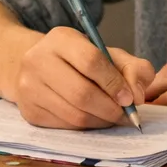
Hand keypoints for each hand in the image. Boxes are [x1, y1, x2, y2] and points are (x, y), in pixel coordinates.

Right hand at [9, 26, 154, 129]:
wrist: (41, 67)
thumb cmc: (82, 61)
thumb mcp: (110, 54)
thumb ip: (134, 68)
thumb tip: (138, 96)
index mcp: (60, 38)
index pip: (91, 61)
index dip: (114, 83)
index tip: (130, 98)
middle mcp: (38, 60)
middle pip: (81, 93)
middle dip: (110, 109)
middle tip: (126, 115)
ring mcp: (29, 87)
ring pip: (74, 114)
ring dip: (101, 121)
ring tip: (113, 118)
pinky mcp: (29, 111)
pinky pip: (65, 126)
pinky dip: (86, 127)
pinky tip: (94, 119)